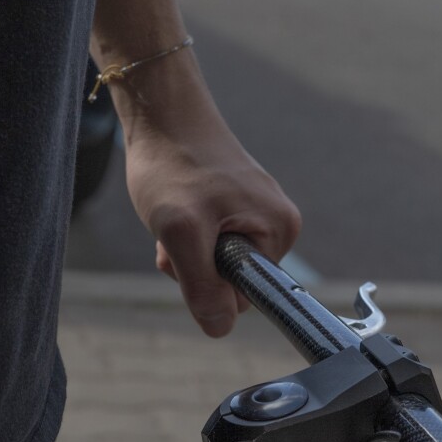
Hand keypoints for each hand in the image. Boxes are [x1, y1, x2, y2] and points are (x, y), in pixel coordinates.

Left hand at [125, 115, 300, 337]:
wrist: (161, 112)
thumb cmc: (173, 164)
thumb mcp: (180, 232)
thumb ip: (202, 285)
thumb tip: (219, 328)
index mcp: (280, 230)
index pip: (248, 298)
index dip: (210, 286)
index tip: (189, 250)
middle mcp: (278, 222)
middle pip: (231, 280)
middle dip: (195, 267)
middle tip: (175, 232)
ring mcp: (257, 212)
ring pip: (216, 261)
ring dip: (185, 250)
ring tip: (173, 214)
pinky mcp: (236, 204)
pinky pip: (212, 240)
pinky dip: (186, 233)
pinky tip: (177, 207)